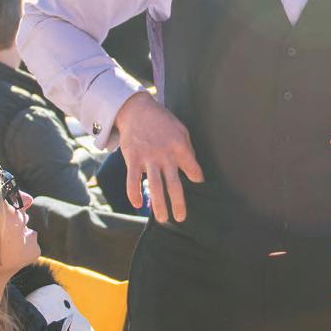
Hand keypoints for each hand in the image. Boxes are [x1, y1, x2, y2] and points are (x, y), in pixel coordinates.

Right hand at [112, 92, 203, 222]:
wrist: (137, 110)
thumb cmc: (162, 122)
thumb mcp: (181, 130)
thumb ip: (187, 150)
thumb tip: (193, 170)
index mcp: (180, 147)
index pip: (193, 168)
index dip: (196, 176)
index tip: (197, 182)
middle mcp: (165, 155)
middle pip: (173, 184)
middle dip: (178, 203)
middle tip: (180, 218)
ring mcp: (148, 159)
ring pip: (154, 186)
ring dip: (158, 204)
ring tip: (162, 219)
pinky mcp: (133, 159)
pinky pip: (132, 180)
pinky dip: (133, 193)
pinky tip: (138, 204)